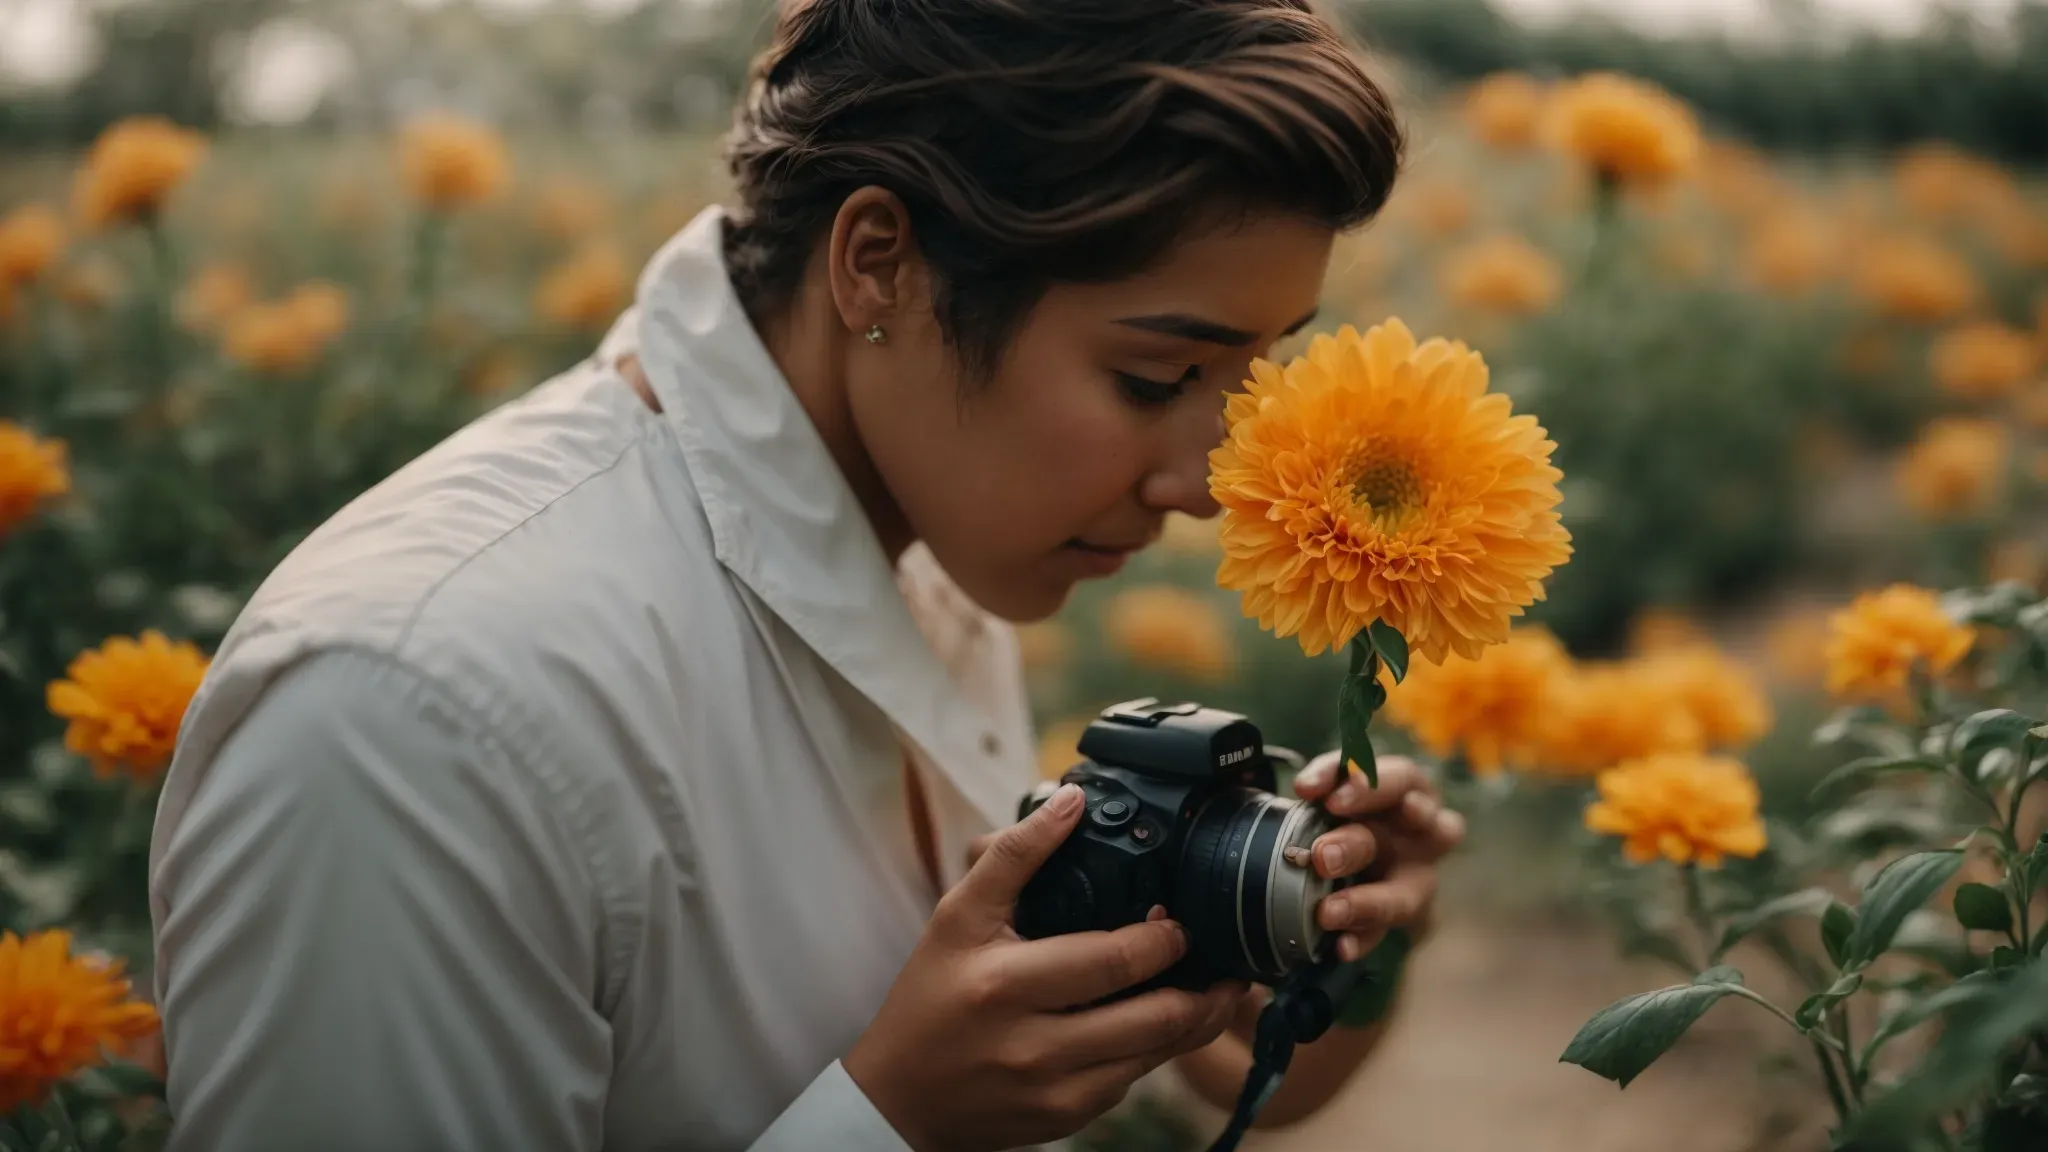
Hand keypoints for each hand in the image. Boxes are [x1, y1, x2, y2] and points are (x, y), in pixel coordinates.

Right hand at [848, 784, 1246, 1151]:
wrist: (901, 1098)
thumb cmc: (930, 998)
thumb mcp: (957, 917)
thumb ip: (1016, 855)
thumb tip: (1070, 800)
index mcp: (1007, 985)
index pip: (1113, 962)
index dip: (1163, 939)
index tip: (1180, 921)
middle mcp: (1035, 1045)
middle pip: (1154, 1018)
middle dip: (1205, 987)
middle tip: (1222, 958)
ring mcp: (1056, 1091)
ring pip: (1156, 1056)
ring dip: (1197, 1021)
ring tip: (1220, 989)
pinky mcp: (1068, 1118)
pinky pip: (1134, 1082)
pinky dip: (1159, 1051)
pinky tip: (1170, 1023)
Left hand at [1292, 752, 1464, 960]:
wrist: (1359, 846)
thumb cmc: (1354, 803)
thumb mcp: (1342, 780)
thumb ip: (1328, 776)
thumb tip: (1307, 786)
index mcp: (1410, 790)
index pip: (1401, 780)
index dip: (1371, 788)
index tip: (1332, 801)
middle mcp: (1425, 835)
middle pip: (1400, 852)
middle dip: (1358, 846)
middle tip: (1321, 857)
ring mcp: (1417, 878)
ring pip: (1405, 896)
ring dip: (1368, 904)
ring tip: (1329, 912)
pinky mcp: (1399, 914)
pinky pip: (1384, 932)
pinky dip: (1362, 939)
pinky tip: (1341, 946)